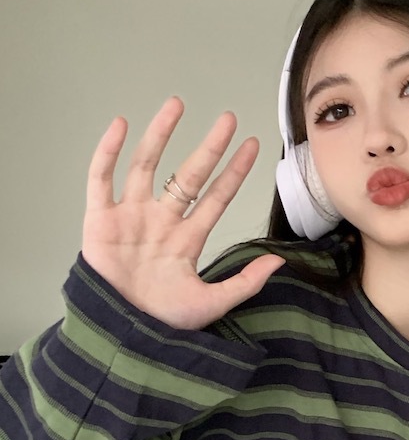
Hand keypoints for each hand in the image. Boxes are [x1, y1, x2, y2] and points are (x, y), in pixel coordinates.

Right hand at [82, 96, 284, 329]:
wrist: (123, 335)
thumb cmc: (163, 322)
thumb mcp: (212, 304)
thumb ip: (245, 282)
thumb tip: (279, 261)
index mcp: (187, 240)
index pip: (216, 198)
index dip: (234, 173)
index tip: (252, 146)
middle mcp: (161, 222)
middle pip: (188, 175)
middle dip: (208, 147)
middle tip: (228, 119)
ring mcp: (130, 218)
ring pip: (146, 166)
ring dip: (160, 135)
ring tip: (177, 104)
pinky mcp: (100, 221)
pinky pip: (102, 180)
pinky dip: (108, 152)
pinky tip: (121, 125)